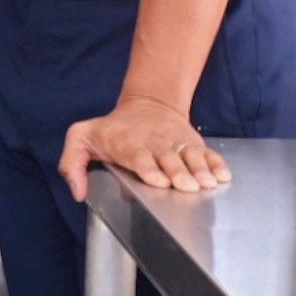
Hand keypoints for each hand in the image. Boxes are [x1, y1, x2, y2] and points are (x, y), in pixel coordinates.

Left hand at [58, 94, 231, 202]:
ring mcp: (176, 144)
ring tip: (208, 183)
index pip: (140, 158)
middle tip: (188, 186)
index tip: (160, 180)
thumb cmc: (112, 129)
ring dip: (200, 171)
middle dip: (179, 173)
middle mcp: (155, 145)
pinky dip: (216, 164)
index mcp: (128, 145)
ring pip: (190, 157)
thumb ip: (72, 163)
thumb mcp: (81, 138)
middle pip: (169, 160)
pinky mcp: (193, 143)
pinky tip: (223, 176)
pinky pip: (208, 154)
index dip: (150, 169)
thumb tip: (77, 192)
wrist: (148, 103)